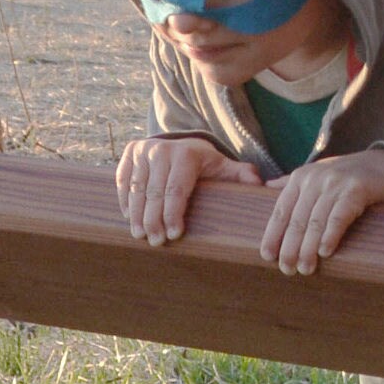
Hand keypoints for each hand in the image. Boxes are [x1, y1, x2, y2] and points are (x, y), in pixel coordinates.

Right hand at [115, 133, 255, 242]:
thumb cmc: (205, 164)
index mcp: (186, 154)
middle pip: (154, 192)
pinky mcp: (129, 153)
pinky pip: (123, 180)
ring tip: (140, 235)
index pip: (176, 189)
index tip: (173, 236)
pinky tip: (128, 217)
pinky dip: (124, 199)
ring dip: (136, 214)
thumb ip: (242, 176)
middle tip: (155, 242)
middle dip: (153, 220)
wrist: (181, 141)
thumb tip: (260, 186)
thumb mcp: (224, 167)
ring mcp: (143, 150)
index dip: (173, 214)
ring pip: (136, 188)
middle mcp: (162, 149)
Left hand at [259, 152, 383, 275]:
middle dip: (290, 247)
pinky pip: (339, 216)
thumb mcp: (316, 175)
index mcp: (300, 178)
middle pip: (297, 219)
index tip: (267, 256)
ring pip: (315, 221)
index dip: (273, 234)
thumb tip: (264, 187)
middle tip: (287, 270)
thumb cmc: (346, 177)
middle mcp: (315, 179)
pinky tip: (325, 252)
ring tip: (305, 269)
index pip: (281, 210)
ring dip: (308, 248)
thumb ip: (291, 183)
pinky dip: (330, 235)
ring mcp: (335, 183)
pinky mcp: (356, 190)